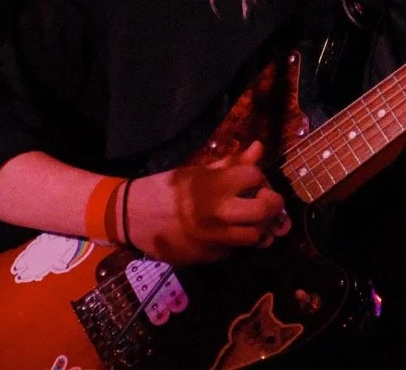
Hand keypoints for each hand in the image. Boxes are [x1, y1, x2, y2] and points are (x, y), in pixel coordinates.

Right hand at [126, 141, 290, 263]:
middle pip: (265, 210)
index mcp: (215, 185)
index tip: (253, 181)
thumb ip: (232, 163)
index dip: (259, 177)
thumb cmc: (166, 188)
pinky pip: (232, 250)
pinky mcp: (207, 256)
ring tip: (251, 221)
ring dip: (258, 228)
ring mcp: (213, 238)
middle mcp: (218, 212)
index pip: (255, 176)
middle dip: (273, 204)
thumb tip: (259, 148)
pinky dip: (233, 241)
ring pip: (255, 237)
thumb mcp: (198, 171)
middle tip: (268, 202)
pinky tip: (224, 233)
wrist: (132, 217)